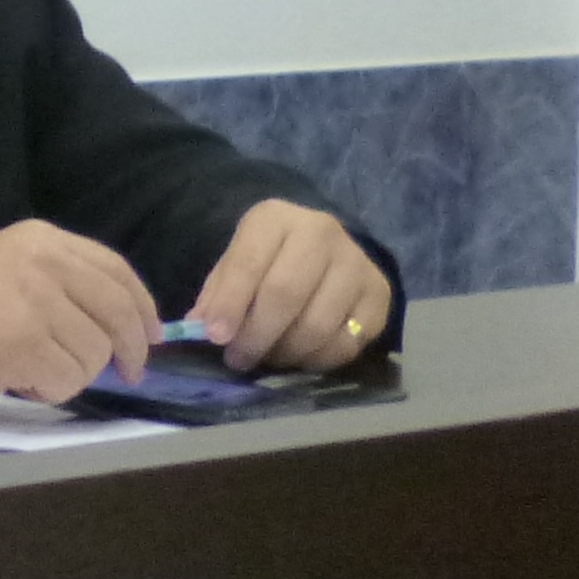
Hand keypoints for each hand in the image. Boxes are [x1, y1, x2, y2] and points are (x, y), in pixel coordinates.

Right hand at [0, 220, 159, 403]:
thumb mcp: (7, 268)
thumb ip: (59, 285)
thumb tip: (114, 328)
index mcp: (43, 241)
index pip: (117, 271)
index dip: (143, 307)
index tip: (152, 335)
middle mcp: (46, 263)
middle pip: (118, 312)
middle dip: (131, 349)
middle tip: (129, 373)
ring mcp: (36, 303)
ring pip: (93, 353)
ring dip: (72, 374)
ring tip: (31, 368)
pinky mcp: (24, 343)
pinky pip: (66, 380)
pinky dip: (49, 390)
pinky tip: (16, 378)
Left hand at [179, 200, 392, 370]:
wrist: (324, 250)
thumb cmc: (269, 260)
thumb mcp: (237, 264)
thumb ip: (216, 295)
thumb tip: (198, 328)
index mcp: (276, 219)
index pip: (248, 263)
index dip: (230, 303)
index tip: (215, 336)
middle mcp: (322, 233)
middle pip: (285, 294)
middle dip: (256, 336)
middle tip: (238, 359)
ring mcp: (356, 263)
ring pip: (317, 325)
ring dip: (286, 353)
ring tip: (268, 357)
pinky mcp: (379, 295)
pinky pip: (346, 344)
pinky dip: (317, 360)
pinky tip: (300, 356)